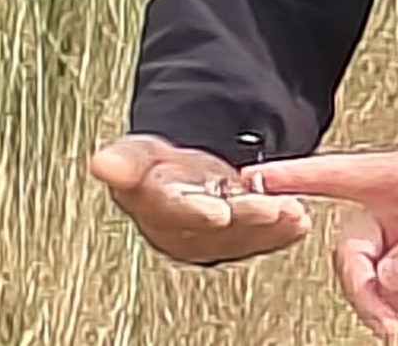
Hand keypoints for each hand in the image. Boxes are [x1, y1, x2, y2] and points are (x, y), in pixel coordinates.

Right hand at [86, 134, 308, 265]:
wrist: (182, 178)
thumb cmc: (158, 169)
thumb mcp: (139, 154)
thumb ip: (124, 161)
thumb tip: (99, 165)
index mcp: (153, 205)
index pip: (171, 209)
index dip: (196, 211)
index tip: (217, 212)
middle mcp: (183, 230)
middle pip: (215, 227)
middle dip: (245, 218)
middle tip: (273, 209)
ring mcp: (211, 239)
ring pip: (241, 236)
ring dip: (269, 225)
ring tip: (294, 212)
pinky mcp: (236, 243)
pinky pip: (260, 240)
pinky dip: (282, 230)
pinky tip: (298, 222)